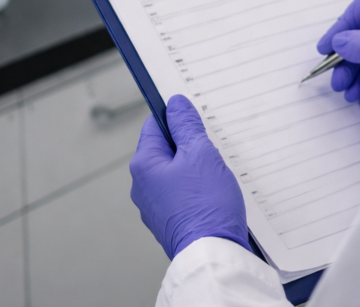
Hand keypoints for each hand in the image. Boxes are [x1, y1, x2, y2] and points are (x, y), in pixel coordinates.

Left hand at [129, 95, 249, 259]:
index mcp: (144, 165)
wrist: (212, 254)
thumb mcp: (201, 154)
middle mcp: (142, 186)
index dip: (177, 117)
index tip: (197, 117)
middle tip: (213, 147)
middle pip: (166, 150)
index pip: (155, 125)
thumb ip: (187, 125)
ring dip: (196, 169)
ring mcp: (155, 207)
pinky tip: (215, 195)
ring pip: (176, 174)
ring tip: (217, 174)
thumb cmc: (206, 204)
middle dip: (190, 146)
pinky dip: (197, 191)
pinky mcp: (170, 223)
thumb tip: (175, 104)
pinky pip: (182, 196)